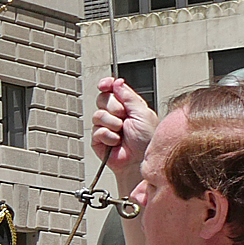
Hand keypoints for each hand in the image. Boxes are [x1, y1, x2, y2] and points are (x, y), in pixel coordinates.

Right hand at [92, 76, 155, 191]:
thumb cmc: (146, 140)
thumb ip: (129, 97)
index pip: (112, 89)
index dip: (107, 84)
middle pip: (103, 99)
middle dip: (113, 107)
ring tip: (121, 133)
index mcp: (128, 105)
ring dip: (112, 123)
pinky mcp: (98, 139)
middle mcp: (116, 114)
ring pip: (98, 115)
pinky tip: (116, 142)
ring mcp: (106, 126)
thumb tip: (118, 83)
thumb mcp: (143, 113)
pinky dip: (108, 136)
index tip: (106, 84)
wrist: (139, 161)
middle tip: (123, 117)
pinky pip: (97, 131)